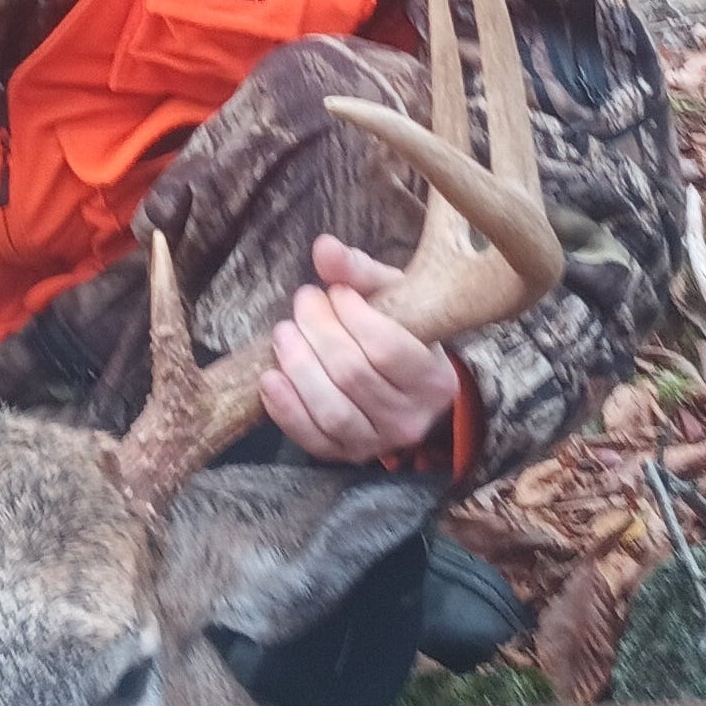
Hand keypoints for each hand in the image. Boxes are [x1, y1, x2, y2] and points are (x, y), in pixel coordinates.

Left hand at [260, 234, 459, 462]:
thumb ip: (361, 272)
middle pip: (353, 375)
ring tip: (284, 334)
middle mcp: (411, 419)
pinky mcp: (346, 456)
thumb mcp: (394, 299)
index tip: (335, 292)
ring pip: (331, 409)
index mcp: (434, 379)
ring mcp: (378, 444)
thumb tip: (324, 248)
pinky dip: (285, 408)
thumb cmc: (401, 336)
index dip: (352, 316)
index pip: (388, 349)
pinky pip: (312, 438)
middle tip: (303, 303)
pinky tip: (271, 377)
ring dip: (299, 366)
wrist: (405, 391)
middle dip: (318, 332)